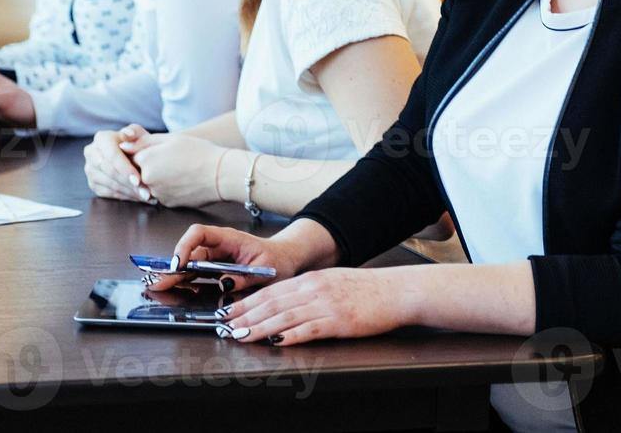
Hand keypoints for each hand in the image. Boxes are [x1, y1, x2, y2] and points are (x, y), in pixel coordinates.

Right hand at [84, 125, 155, 203]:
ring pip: (110, 184)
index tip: (138, 180)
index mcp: (101, 138)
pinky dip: (126, 197)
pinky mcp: (93, 183)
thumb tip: (127, 135)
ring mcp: (90, 170)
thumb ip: (135, 132)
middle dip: (129, 184)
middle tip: (146, 193)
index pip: (112, 155)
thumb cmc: (137, 143)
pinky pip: (109, 193)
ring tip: (147, 196)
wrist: (132, 154)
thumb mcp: (138, 134)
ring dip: (130, 193)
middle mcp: (91, 153)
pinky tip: (139, 197)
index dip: (125, 169)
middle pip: (110, 172)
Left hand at [120, 132, 227, 209]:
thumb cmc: (198, 152)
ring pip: (150, 183)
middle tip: (171, 161)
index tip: (158, 150)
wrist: (220, 175)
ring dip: (158, 177)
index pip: (132, 155)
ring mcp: (156, 193)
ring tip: (178, 169)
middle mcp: (146, 179)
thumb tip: (123, 145)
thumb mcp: (170, 139)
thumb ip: (143, 141)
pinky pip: (161, 193)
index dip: (145, 151)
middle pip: (140, 171)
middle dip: (151, 165)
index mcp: (145, 159)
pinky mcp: (166, 203)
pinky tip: (182, 180)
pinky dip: (168, 187)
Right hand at [146, 223, 310, 295]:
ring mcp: (215, 258)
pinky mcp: (216, 270)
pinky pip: (197, 274)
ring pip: (190, 264)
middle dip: (173, 266)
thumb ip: (245, 277)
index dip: (185, 246)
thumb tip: (224, 283)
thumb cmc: (277, 260)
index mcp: (229, 238)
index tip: (178, 263)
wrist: (285, 260)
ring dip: (176, 275)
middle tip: (159, 281)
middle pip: (190, 252)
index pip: (199, 233)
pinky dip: (185, 281)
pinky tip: (175, 289)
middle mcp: (218, 246)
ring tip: (160, 287)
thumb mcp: (266, 269)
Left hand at [216, 267, 409, 345]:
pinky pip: (309, 329)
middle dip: (244, 315)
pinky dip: (290, 336)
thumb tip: (286, 303)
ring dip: (258, 327)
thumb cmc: (368, 290)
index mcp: (312, 279)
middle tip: (224, 326)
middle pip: (272, 303)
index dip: (247, 302)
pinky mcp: (339, 321)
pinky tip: (276, 341)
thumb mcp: (334, 282)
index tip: (228, 312)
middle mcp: (314, 288)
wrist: (397, 291)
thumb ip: (310, 291)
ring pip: (284, 316)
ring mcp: (326, 305)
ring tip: (240, 336)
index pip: (271, 291)